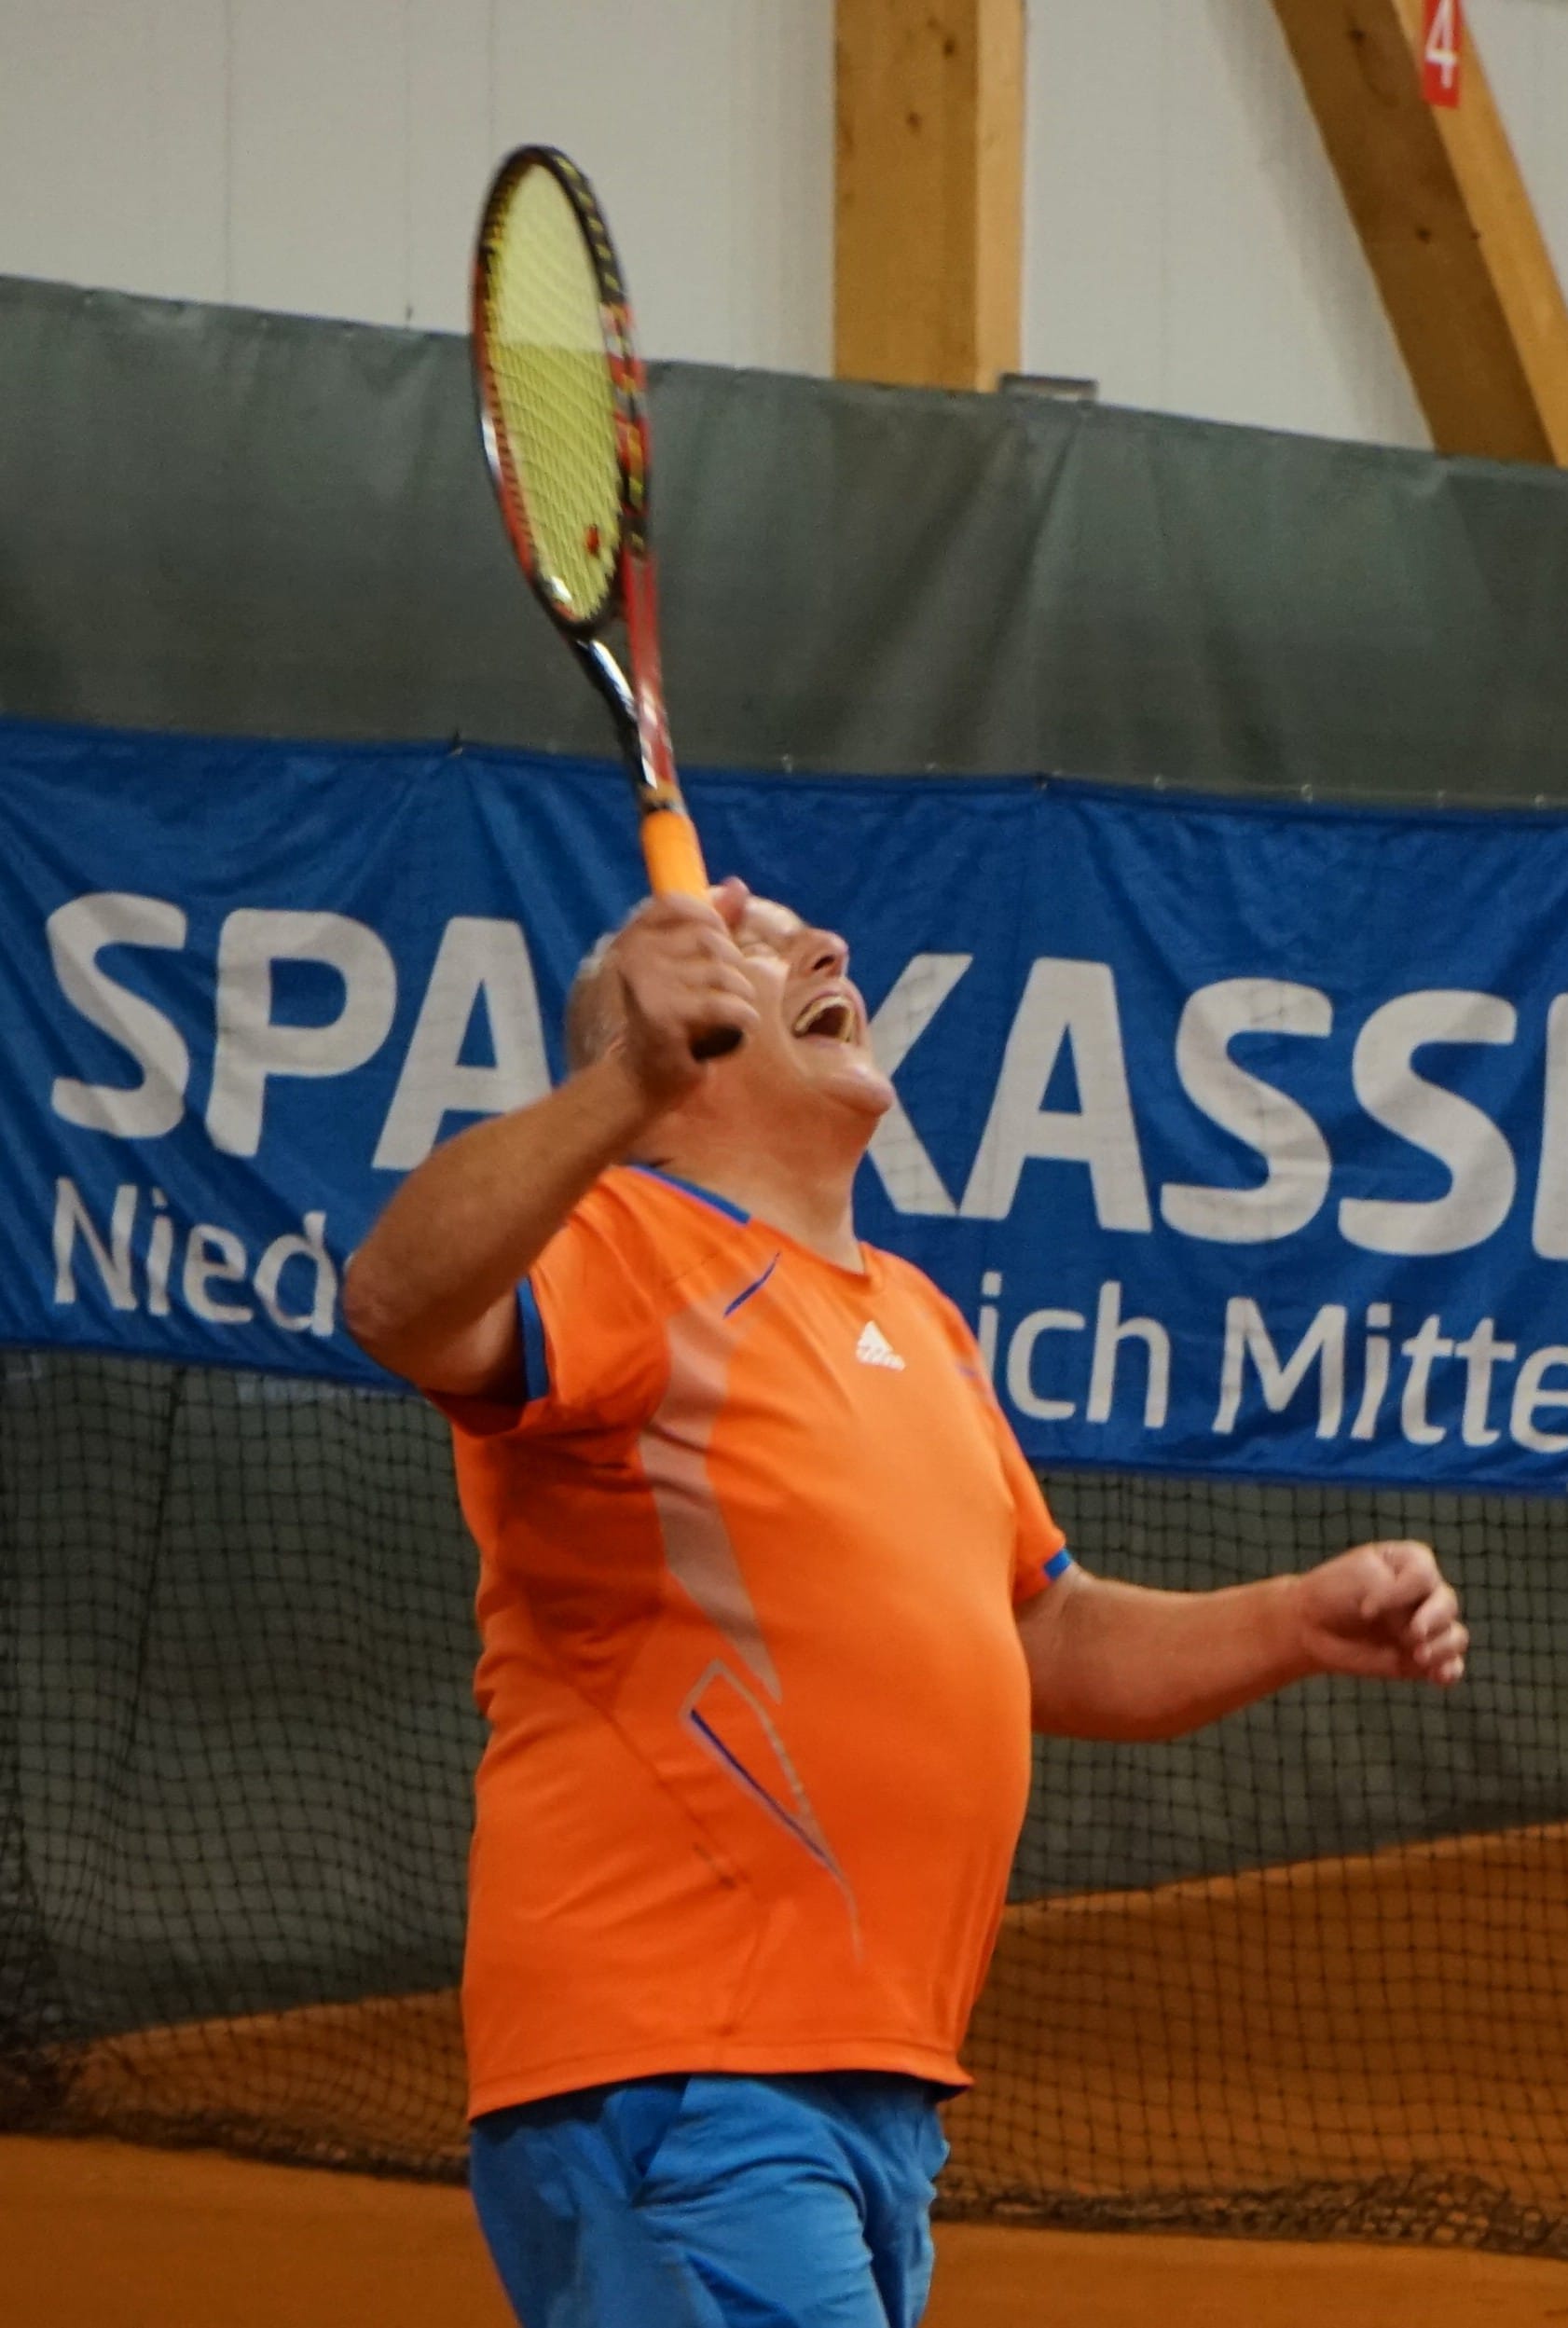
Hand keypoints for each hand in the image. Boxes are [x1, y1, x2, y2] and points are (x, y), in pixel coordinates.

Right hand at [605, 877, 759, 1112]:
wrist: (644, 1076)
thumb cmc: (670, 1016)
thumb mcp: (688, 966)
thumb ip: (711, 924)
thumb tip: (738, 884)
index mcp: (634, 937)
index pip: (678, 903)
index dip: (711, 919)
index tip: (722, 945)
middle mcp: (632, 955)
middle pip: (709, 938)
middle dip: (734, 963)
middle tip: (734, 989)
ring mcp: (645, 984)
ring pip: (721, 971)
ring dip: (742, 993)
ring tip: (738, 1010)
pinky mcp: (661, 1016)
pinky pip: (722, 1004)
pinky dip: (743, 1015)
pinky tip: (745, 1024)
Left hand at [1292, 1540, 1466, 1687]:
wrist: (1310, 1625)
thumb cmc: (1332, 1592)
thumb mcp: (1359, 1577)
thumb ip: (1394, 1592)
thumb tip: (1420, 1634)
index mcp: (1411, 1563)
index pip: (1425, 1574)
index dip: (1399, 1593)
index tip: (1365, 1608)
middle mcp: (1425, 1594)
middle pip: (1448, 1603)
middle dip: (1433, 1620)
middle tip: (1412, 1634)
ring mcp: (1426, 1626)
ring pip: (1455, 1635)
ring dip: (1442, 1647)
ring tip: (1418, 1656)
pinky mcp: (1421, 1657)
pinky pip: (1450, 1665)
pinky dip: (1449, 1671)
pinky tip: (1439, 1677)